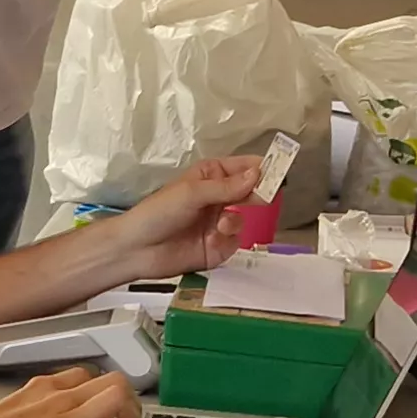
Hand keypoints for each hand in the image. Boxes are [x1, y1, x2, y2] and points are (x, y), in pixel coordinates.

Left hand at [81, 157, 255, 284]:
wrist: (137, 249)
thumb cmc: (158, 213)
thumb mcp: (192, 193)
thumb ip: (226, 187)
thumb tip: (257, 174)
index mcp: (210, 177)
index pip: (242, 168)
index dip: (261, 168)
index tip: (279, 170)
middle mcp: (217, 198)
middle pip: (250, 192)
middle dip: (257, 195)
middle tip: (267, 197)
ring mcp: (218, 223)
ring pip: (244, 219)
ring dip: (234, 222)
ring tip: (221, 225)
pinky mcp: (218, 247)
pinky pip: (235, 241)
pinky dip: (226, 241)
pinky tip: (211, 241)